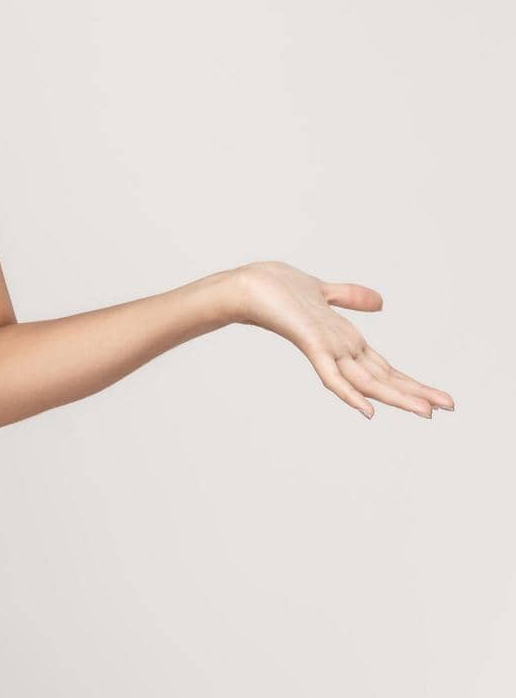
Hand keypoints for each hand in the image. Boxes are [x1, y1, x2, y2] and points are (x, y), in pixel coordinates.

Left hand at [230, 260, 453, 418]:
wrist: (248, 286)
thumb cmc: (278, 289)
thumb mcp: (325, 291)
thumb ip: (351, 298)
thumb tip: (380, 302)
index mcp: (346, 341)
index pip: (386, 367)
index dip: (412, 382)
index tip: (440, 398)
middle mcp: (341, 349)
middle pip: (384, 378)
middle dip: (416, 393)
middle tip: (449, 409)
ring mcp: (327, 349)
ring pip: (367, 381)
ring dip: (398, 397)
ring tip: (426, 412)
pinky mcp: (310, 344)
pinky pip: (332, 375)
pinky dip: (350, 393)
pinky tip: (368, 410)